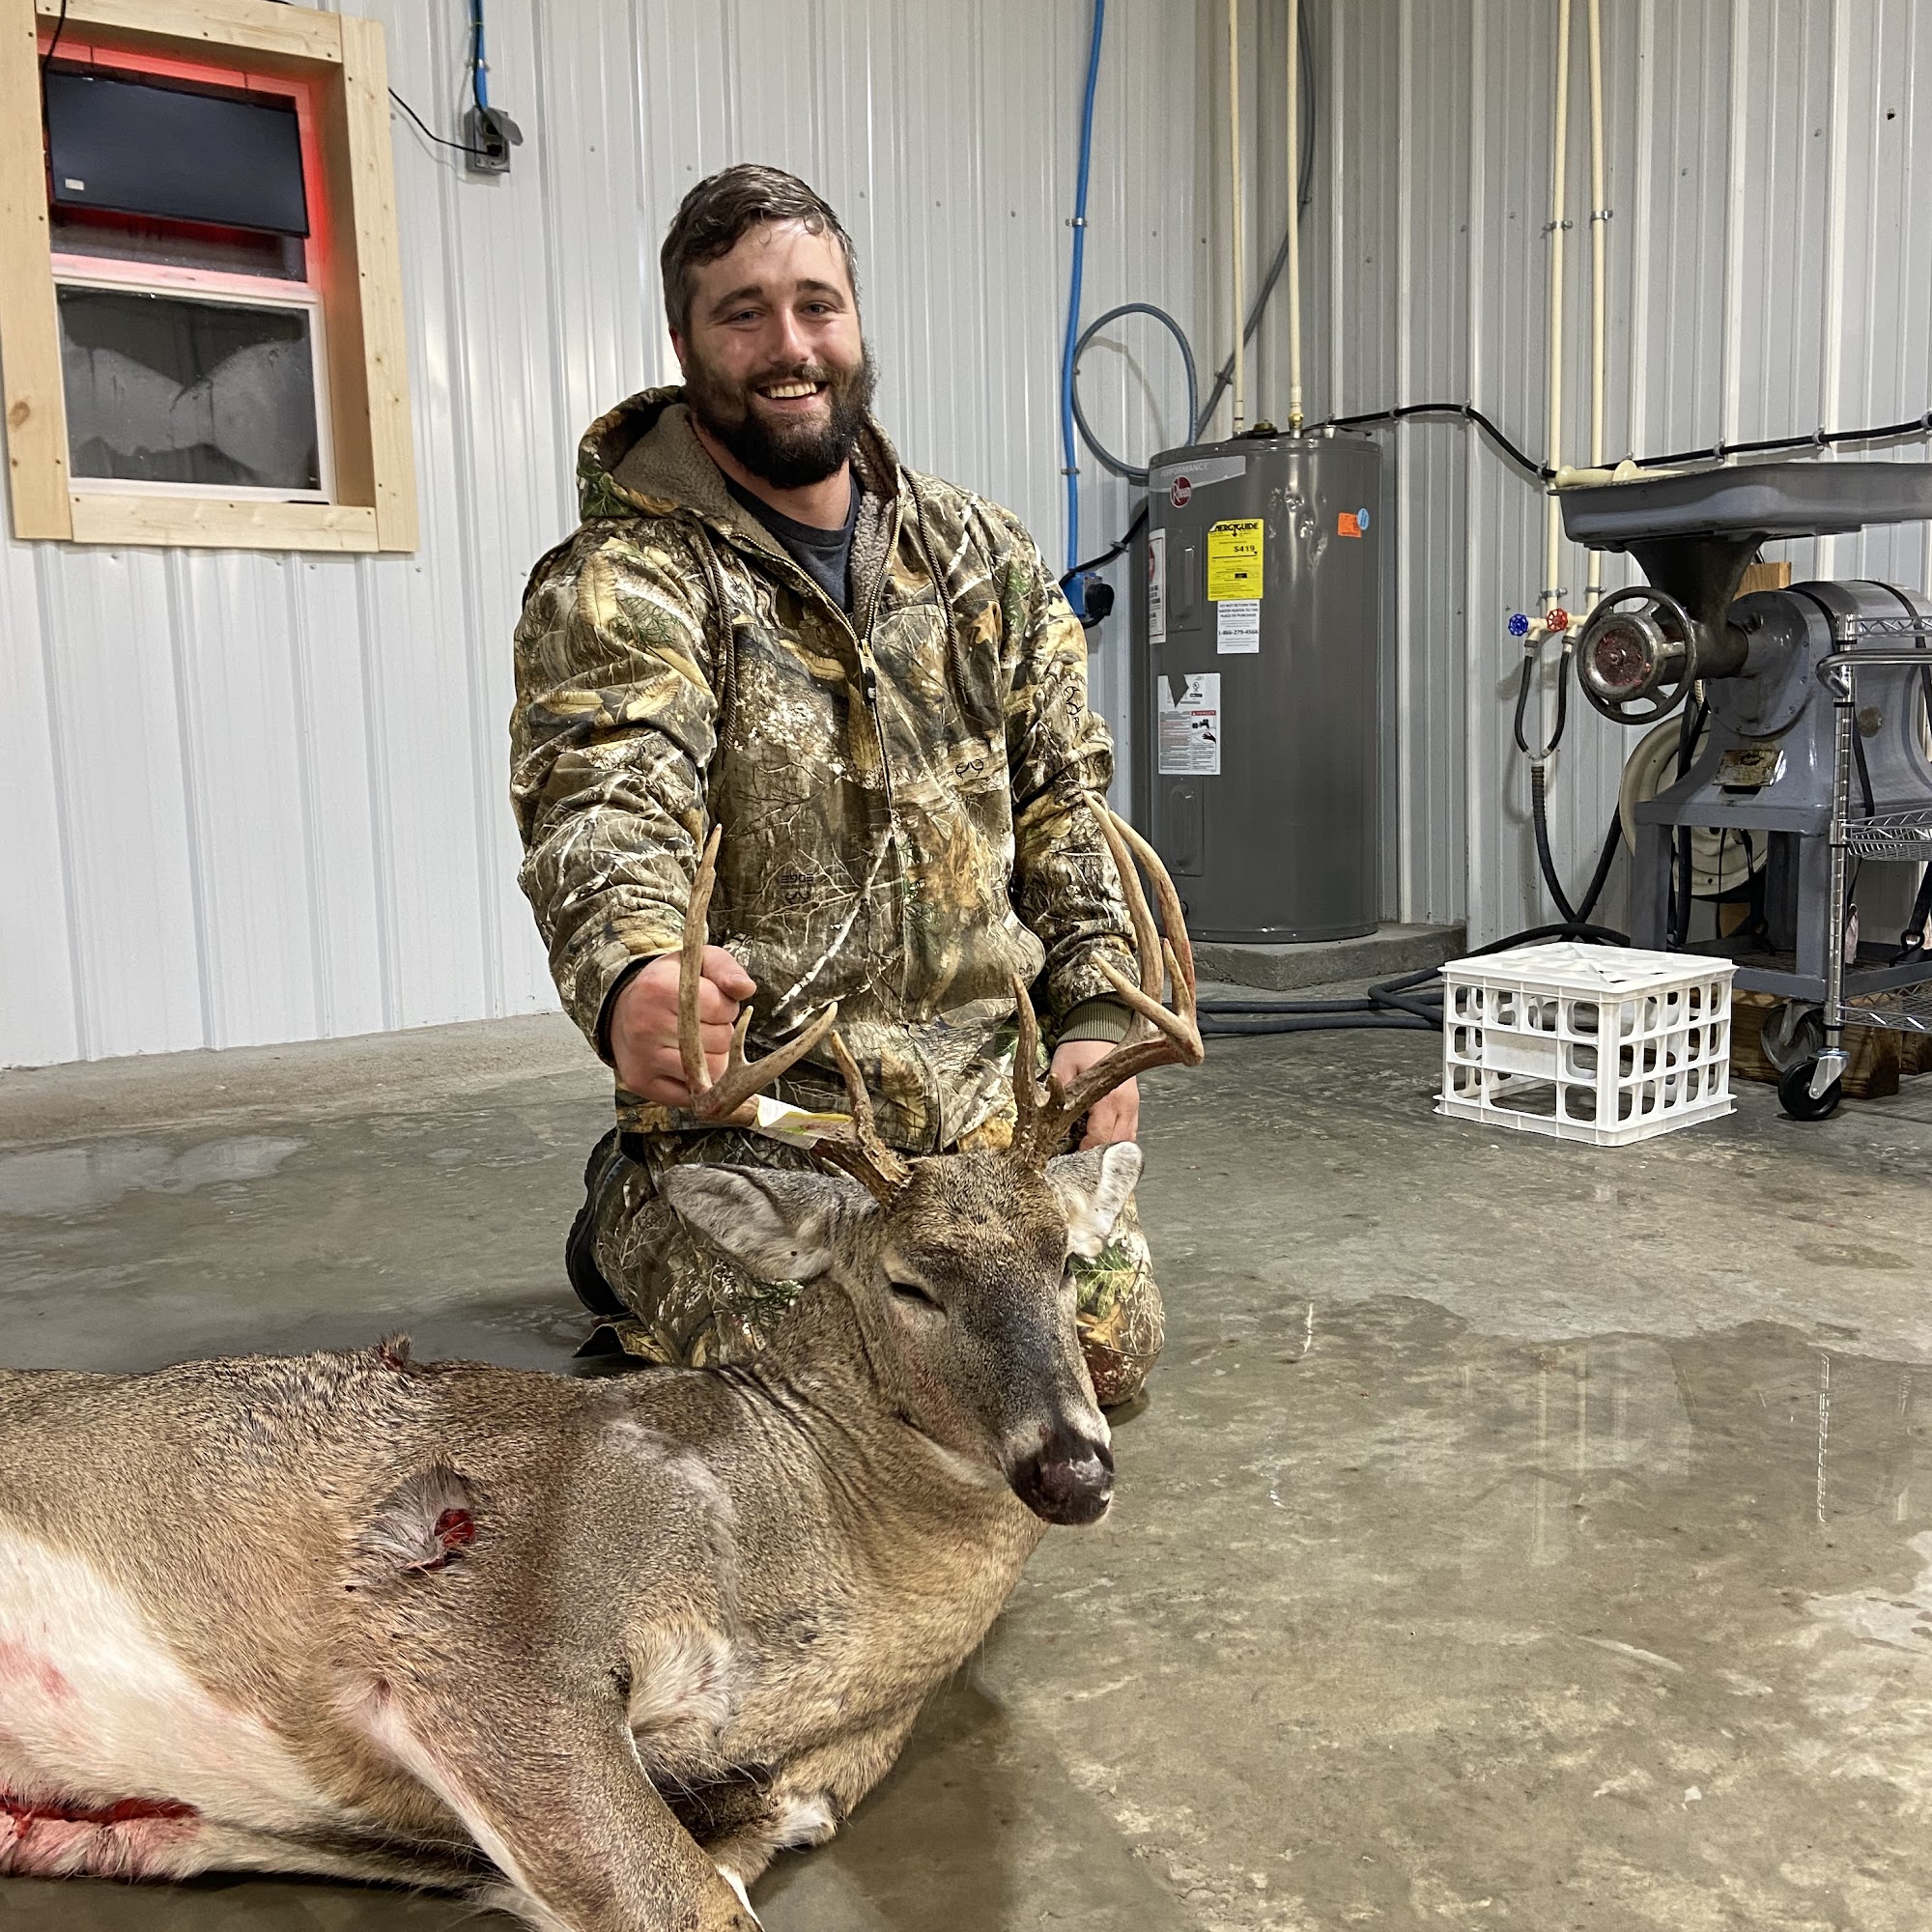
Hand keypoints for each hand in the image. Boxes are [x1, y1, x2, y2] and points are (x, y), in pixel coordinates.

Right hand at [610, 947, 756, 1105]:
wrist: (622, 1013)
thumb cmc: (667, 986)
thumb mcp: (695, 963)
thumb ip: (725, 970)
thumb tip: (747, 989)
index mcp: (659, 988)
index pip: (722, 1008)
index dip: (727, 1008)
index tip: (714, 1005)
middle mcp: (646, 1025)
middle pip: (719, 1041)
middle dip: (722, 1033)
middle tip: (704, 1025)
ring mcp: (643, 1058)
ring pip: (711, 1071)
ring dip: (715, 1059)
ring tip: (697, 1043)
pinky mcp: (642, 1083)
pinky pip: (693, 1094)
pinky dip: (700, 1081)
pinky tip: (688, 1063)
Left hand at [1048, 1039, 1138, 1148]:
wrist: (1101, 1027)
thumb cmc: (1081, 1047)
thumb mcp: (1062, 1068)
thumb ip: (1057, 1096)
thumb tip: (1051, 1122)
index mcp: (1108, 1099)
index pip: (1100, 1137)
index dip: (1085, 1151)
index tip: (1071, 1154)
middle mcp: (1125, 1104)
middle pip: (1115, 1144)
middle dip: (1097, 1152)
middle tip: (1078, 1153)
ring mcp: (1133, 1104)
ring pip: (1126, 1140)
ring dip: (1109, 1147)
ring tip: (1090, 1146)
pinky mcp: (1135, 1103)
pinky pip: (1131, 1130)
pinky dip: (1118, 1138)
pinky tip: (1103, 1137)